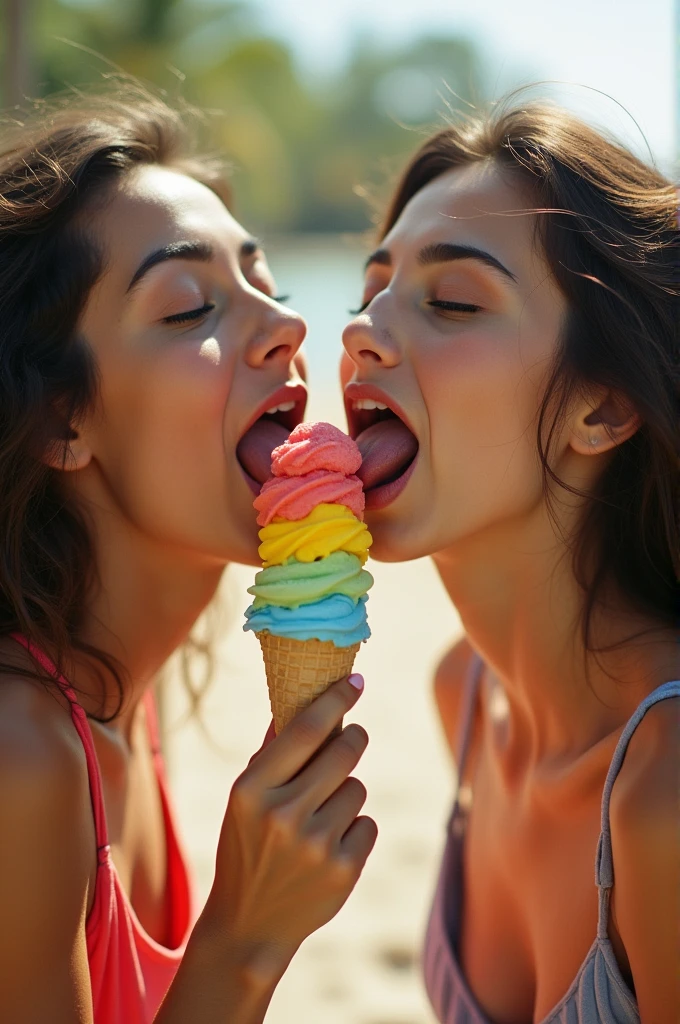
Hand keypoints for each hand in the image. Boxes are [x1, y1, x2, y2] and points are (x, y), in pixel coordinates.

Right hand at [202, 674, 375, 979]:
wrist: (249, 925)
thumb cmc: (246, 847)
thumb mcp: (245, 800)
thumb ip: (272, 753)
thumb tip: (299, 699)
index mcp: (252, 789)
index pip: (306, 728)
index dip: (336, 699)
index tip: (356, 681)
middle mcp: (284, 814)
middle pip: (345, 751)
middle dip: (353, 739)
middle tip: (351, 738)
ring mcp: (316, 844)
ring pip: (357, 788)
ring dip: (346, 794)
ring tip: (319, 817)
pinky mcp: (344, 869)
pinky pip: (367, 823)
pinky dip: (354, 830)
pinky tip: (329, 847)